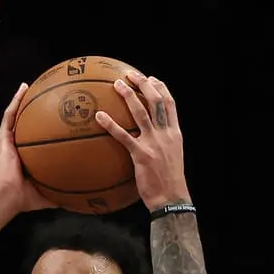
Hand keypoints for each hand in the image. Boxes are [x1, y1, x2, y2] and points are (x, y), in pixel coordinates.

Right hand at [0, 83, 56, 213]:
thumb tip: (78, 201)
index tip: (54, 121)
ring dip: (22, 101)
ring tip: (30, 86)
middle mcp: (15, 147)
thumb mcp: (47, 194)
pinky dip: (16, 100)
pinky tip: (24, 88)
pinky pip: (10, 115)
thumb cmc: (24, 198)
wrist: (8, 196)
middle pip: (24, 124)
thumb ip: (61, 193)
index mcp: (24, 159)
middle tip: (44, 99)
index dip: (42, 130)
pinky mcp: (2, 137)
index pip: (33, 140)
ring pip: (15, 115)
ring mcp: (7, 141)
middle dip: (32, 112)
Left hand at [95, 71, 191, 209]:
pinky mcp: (141, 155)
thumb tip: (150, 134)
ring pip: (141, 112)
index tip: (151, 78)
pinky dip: (111, 124)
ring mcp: (154, 143)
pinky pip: (124, 136)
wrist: (171, 199)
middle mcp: (166, 134)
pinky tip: (99, 116)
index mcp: (175, 133)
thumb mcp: (171, 156)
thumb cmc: (168, 180)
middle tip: (130, 75)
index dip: (161, 88)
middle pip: (157, 101)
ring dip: (129, 96)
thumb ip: (163, 142)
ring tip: (116, 84)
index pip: (170, 103)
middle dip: (144, 84)